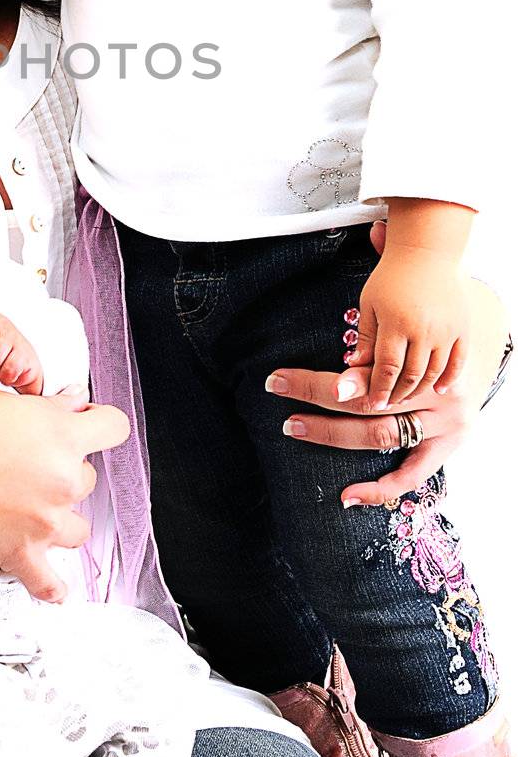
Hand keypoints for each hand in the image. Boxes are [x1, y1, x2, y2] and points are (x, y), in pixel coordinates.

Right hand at [0, 392, 129, 601]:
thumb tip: (77, 400)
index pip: (114, 427)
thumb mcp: (4, 404)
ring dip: (60, 520)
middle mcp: (62, 479)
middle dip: (65, 472)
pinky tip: (52, 583)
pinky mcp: (23, 555)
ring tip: (31, 510)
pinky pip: (51, 584)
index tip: (89, 425)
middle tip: (30, 468)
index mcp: (62, 435)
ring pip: (79, 528)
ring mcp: (46, 522)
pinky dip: (52, 586)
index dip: (101, 424)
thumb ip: (50, 405)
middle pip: (89, 479)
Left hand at [267, 235, 507, 505]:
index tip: (278, 380)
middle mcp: (436, 387)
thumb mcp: (397, 296)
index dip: (320, 381)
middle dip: (316, 401)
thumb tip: (366, 260)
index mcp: (423, 351)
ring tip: (294, 428)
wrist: (479, 321)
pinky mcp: (454, 440)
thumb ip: (378, 290)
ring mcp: (448, 418)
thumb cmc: (426, 306)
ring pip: (385, 434)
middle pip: (367, 402)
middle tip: (277, 400)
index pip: (362, 372)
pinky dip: (386, 487)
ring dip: (336, 437)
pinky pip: (418, 472)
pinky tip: (350, 496)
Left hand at [353, 249, 468, 408]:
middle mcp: (423, 330)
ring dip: (420, 390)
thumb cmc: (391, 276)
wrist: (425, 252)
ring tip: (406, 398)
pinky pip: (458, 362)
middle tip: (387, 404)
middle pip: (411, 375)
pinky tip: (440, 390)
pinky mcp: (462, 329)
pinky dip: (449, 379)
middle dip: (396, 394)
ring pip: (434, 373)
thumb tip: (355, 366)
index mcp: (396, 323)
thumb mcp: (369, 303)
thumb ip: (366, 336)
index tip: (372, 402)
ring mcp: (446, 331)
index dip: (378, 388)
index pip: (386, 367)